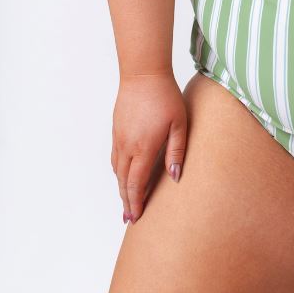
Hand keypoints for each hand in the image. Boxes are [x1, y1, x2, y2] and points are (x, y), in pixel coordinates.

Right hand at [111, 70, 187, 223]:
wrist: (143, 74)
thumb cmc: (165, 96)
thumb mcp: (179, 123)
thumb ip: (176, 150)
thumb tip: (175, 176)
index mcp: (143, 148)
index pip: (136, 184)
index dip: (136, 202)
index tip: (136, 217)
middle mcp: (127, 146)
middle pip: (123, 181)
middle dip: (126, 201)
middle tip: (130, 218)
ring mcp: (119, 138)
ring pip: (117, 170)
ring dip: (121, 187)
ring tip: (127, 201)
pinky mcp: (116, 129)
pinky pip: (115, 157)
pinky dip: (118, 172)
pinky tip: (123, 174)